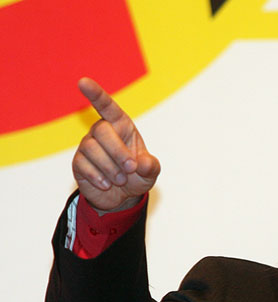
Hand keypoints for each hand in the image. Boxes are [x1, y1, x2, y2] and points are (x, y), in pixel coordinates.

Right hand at [72, 78, 159, 212]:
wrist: (122, 196)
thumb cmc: (137, 176)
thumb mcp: (150, 172)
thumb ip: (151, 166)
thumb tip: (142, 164)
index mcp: (121, 126)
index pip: (107, 106)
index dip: (96, 94)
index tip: (83, 82)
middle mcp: (101, 131)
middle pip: (103, 131)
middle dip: (119, 152)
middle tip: (131, 169)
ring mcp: (87, 146)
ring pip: (92, 149)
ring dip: (110, 168)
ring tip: (120, 180)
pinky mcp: (78, 162)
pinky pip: (83, 165)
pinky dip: (98, 178)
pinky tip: (106, 184)